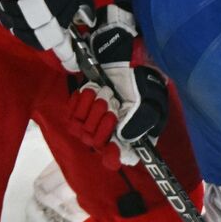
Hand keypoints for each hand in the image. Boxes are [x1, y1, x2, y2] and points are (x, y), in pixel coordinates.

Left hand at [67, 7, 169, 167]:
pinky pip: (71, 116)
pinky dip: (80, 102)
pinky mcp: (78, 112)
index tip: (114, 146)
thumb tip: (123, 138)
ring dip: (91, 110)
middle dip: (101, 122)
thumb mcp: (149, 102)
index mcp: (128, 136)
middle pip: (96, 142)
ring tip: (103, 93)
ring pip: (81, 130)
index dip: (114, 156)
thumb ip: (139, 122)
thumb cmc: (139, 83)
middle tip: (111, 103)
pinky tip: (90, 92)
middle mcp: (109, 134)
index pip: (117, 157)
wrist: (122, 63)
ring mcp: (91, 124)